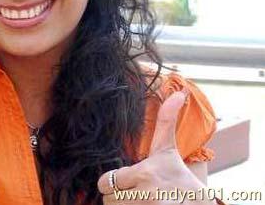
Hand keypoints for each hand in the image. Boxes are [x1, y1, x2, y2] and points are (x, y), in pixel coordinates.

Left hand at [98, 89, 213, 204]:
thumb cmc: (181, 179)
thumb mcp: (168, 150)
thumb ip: (166, 121)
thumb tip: (178, 92)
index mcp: (146, 173)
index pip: (105, 181)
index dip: (112, 182)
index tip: (125, 182)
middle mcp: (146, 195)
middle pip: (108, 200)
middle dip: (118, 198)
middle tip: (134, 195)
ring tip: (140, 202)